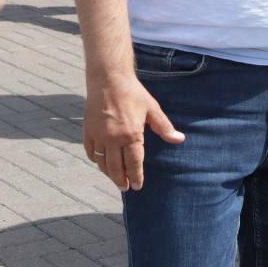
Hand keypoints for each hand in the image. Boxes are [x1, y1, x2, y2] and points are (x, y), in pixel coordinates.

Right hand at [84, 70, 184, 191]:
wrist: (108, 78)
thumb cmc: (133, 93)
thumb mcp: (152, 109)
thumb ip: (165, 127)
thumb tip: (179, 139)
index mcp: (131, 135)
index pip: (134, 163)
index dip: (136, 177)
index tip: (137, 186)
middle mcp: (113, 138)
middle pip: (116, 168)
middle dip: (121, 180)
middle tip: (126, 187)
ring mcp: (98, 135)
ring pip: (102, 162)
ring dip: (108, 173)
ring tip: (115, 178)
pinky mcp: (88, 130)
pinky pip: (91, 151)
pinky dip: (96, 159)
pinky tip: (101, 162)